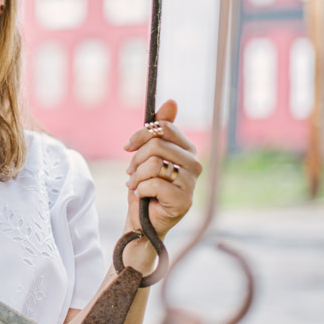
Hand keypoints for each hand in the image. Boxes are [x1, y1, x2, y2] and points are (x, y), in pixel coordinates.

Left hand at [123, 99, 201, 237]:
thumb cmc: (145, 186)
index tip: (128, 146)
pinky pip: (153, 184)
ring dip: (136, 176)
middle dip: (135, 159)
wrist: (143, 221)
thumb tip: (172, 101)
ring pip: (153, 164)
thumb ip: (158, 129)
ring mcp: (191, 183)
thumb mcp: (148, 154)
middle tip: (131, 171)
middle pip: (156, 145)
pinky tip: (142, 196)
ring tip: (136, 184)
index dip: (140, 134)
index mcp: (188, 149)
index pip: (163, 127)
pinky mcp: (184, 201)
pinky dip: (140, 190)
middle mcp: (195, 164)